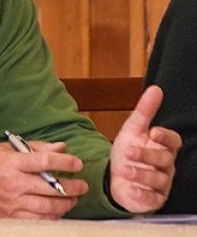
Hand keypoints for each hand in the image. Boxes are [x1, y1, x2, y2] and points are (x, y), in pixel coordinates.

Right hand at [0, 140, 86, 217]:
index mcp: (12, 162)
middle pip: (52, 187)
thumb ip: (36, 148)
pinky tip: (57, 211)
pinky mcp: (10, 217)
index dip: (65, 161)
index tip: (77, 163)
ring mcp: (12, 202)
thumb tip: (61, 147)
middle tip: (82, 186)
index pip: (45, 161)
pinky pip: (39, 221)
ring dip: (66, 204)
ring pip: (49, 207)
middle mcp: (14, 183)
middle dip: (73, 187)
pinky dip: (53, 217)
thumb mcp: (8, 148)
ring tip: (73, 199)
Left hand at [109, 85, 181, 212]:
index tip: (153, 132)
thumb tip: (155, 89)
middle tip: (129, 151)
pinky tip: (132, 189)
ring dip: (141, 174)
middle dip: (147, 156)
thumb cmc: (128, 152)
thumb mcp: (133, 129)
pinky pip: (151, 198)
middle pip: (164, 160)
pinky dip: (142, 194)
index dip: (165, 137)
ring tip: (125, 170)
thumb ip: (145, 111)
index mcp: (163, 147)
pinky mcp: (153, 199)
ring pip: (157, 179)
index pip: (173, 141)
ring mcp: (161, 184)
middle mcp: (165, 166)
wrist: (114, 177)